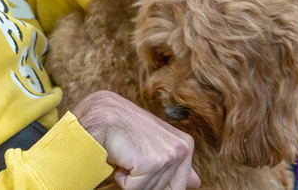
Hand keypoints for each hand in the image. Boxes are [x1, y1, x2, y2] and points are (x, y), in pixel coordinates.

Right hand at [73, 91, 200, 189]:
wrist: (101, 115)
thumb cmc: (126, 129)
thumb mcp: (155, 145)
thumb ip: (176, 165)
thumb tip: (196, 183)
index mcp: (185, 145)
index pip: (179, 184)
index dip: (156, 181)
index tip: (142, 163)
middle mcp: (181, 149)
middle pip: (162, 189)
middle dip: (142, 179)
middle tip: (132, 155)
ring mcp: (168, 155)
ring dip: (131, 178)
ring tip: (126, 153)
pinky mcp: (152, 163)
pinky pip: (134, 189)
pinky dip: (122, 178)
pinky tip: (121, 156)